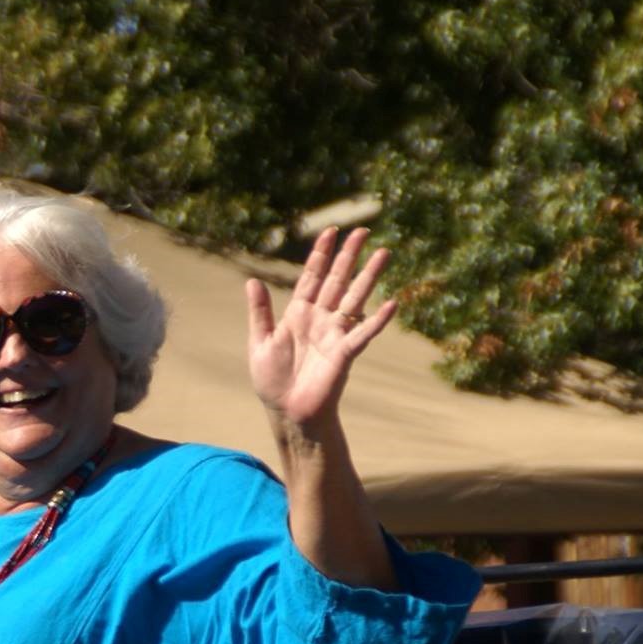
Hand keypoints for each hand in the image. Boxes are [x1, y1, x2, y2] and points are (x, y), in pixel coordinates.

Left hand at [245, 226, 395, 436]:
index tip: (330, 232)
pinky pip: (362, 334)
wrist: (286, 412)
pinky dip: (377, 321)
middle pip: (337, 281)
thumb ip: (260, 312)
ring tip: (384, 253)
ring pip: (354, 298)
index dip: (320, 255)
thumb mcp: (259, 342)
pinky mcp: (343, 354)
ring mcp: (334, 334)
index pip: (311, 277)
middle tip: (363, 231)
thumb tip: (251, 281)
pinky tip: (391, 304)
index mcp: (299, 314)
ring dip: (369, 277)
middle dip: (349, 256)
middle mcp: (320, 319)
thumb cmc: (273, 381)